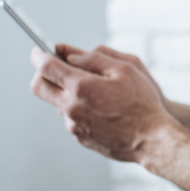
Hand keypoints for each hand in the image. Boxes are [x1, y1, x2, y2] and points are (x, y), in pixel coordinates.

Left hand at [29, 44, 176, 162]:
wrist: (151, 139)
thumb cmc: (143, 103)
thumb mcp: (127, 69)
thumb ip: (95, 58)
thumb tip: (71, 56)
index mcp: (81, 87)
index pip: (46, 68)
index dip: (39, 56)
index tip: (38, 52)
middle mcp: (71, 107)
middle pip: (39, 87)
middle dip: (41, 74)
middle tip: (54, 68)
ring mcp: (73, 124)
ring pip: (57, 103)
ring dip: (66, 93)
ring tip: (95, 92)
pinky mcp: (79, 137)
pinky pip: (71, 118)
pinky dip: (79, 109)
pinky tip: (102, 109)